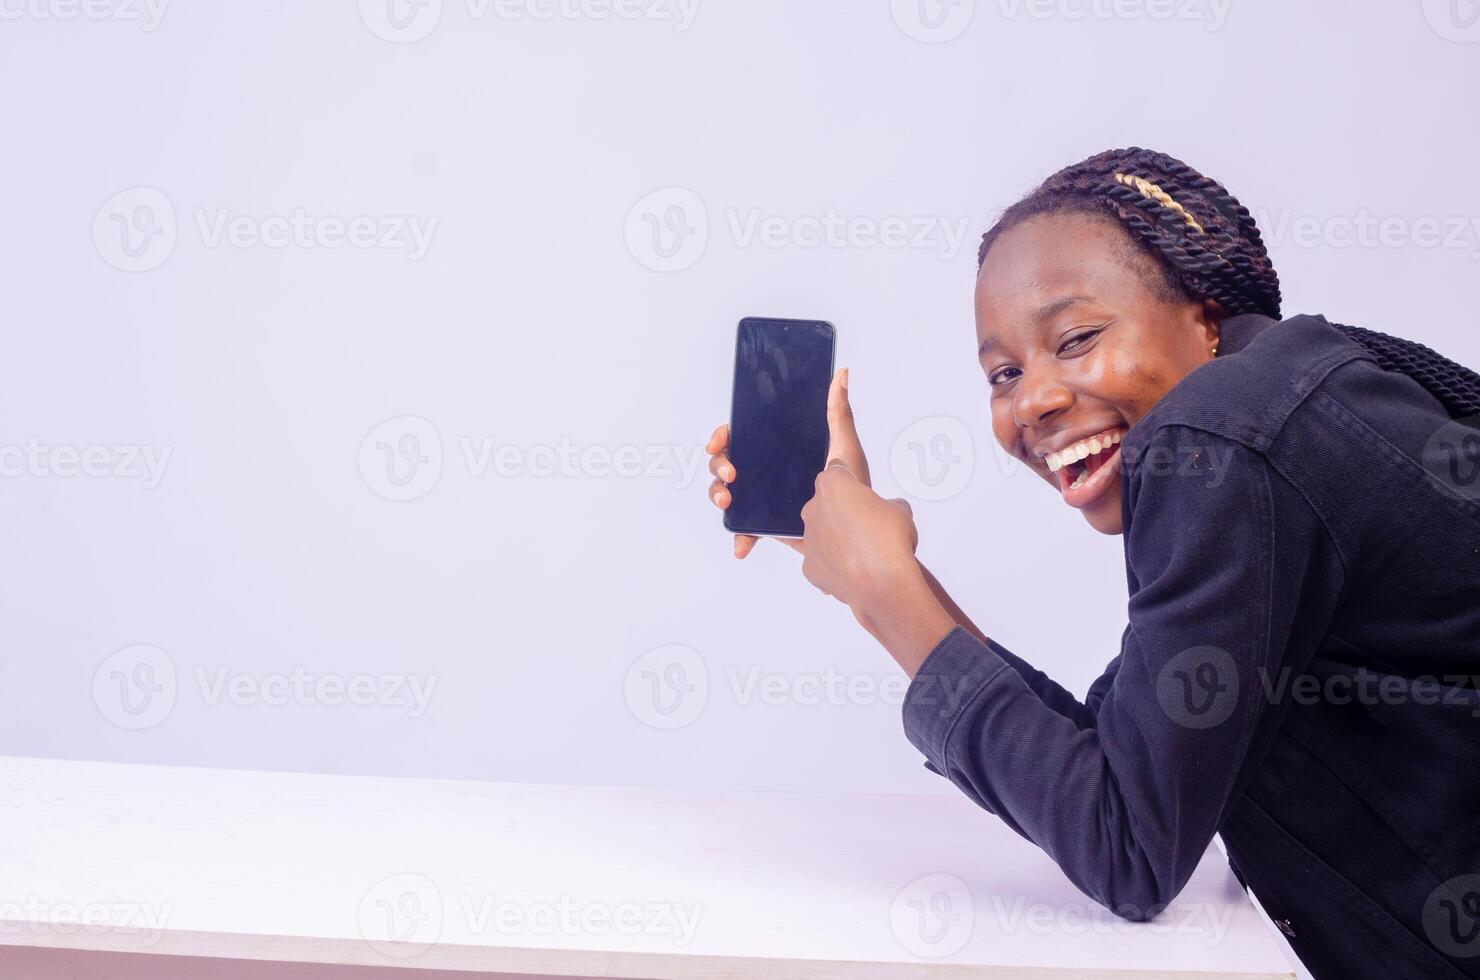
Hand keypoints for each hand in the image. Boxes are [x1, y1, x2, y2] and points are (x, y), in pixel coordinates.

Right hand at [705, 367, 873, 558]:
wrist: (858, 533)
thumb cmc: (854, 487)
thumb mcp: (845, 448)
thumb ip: (839, 413)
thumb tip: (841, 374)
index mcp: (780, 450)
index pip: (742, 436)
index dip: (724, 436)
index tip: (719, 442)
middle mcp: (767, 472)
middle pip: (728, 463)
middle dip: (719, 467)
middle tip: (731, 475)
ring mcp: (764, 499)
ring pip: (727, 493)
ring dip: (719, 496)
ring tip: (728, 503)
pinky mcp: (768, 525)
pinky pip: (745, 529)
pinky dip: (740, 537)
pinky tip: (742, 546)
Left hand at [799, 371, 919, 611]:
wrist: (884, 584)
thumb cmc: (893, 542)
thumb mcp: (900, 510)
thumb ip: (888, 505)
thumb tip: (888, 511)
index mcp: (835, 479)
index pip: (839, 459)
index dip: (846, 449)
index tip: (841, 398)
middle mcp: (814, 504)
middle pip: (829, 502)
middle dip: (849, 512)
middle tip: (873, 528)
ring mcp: (808, 535)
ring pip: (824, 531)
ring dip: (845, 539)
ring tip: (870, 554)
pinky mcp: (808, 564)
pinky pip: (823, 559)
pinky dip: (839, 564)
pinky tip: (858, 570)